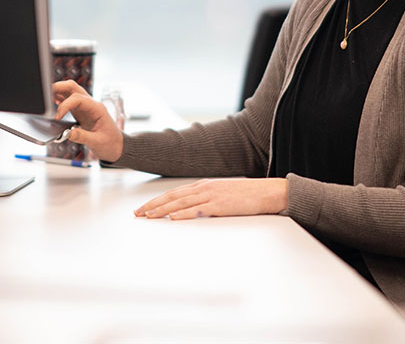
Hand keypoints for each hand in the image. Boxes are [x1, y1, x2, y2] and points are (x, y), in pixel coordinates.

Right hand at [52, 80, 123, 161]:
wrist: (117, 147)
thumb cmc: (110, 144)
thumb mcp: (98, 142)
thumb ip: (83, 137)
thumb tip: (68, 133)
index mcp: (97, 108)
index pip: (78, 99)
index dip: (65, 105)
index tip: (57, 117)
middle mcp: (90, 104)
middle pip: (72, 87)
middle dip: (58, 88)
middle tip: (45, 96)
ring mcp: (85, 107)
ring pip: (69, 91)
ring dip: (57, 92)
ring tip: (45, 99)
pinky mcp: (80, 112)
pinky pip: (68, 100)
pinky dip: (59, 99)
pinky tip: (52, 103)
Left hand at [134, 178, 288, 219]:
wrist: (266, 192)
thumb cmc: (246, 195)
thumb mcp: (221, 194)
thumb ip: (205, 200)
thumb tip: (190, 210)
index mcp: (203, 185)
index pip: (174, 193)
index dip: (156, 201)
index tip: (144, 208)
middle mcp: (203, 188)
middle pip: (172, 197)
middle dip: (152, 205)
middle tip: (137, 214)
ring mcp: (210, 196)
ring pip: (180, 203)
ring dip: (162, 210)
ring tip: (148, 216)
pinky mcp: (219, 205)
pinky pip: (197, 210)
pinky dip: (183, 213)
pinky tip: (173, 217)